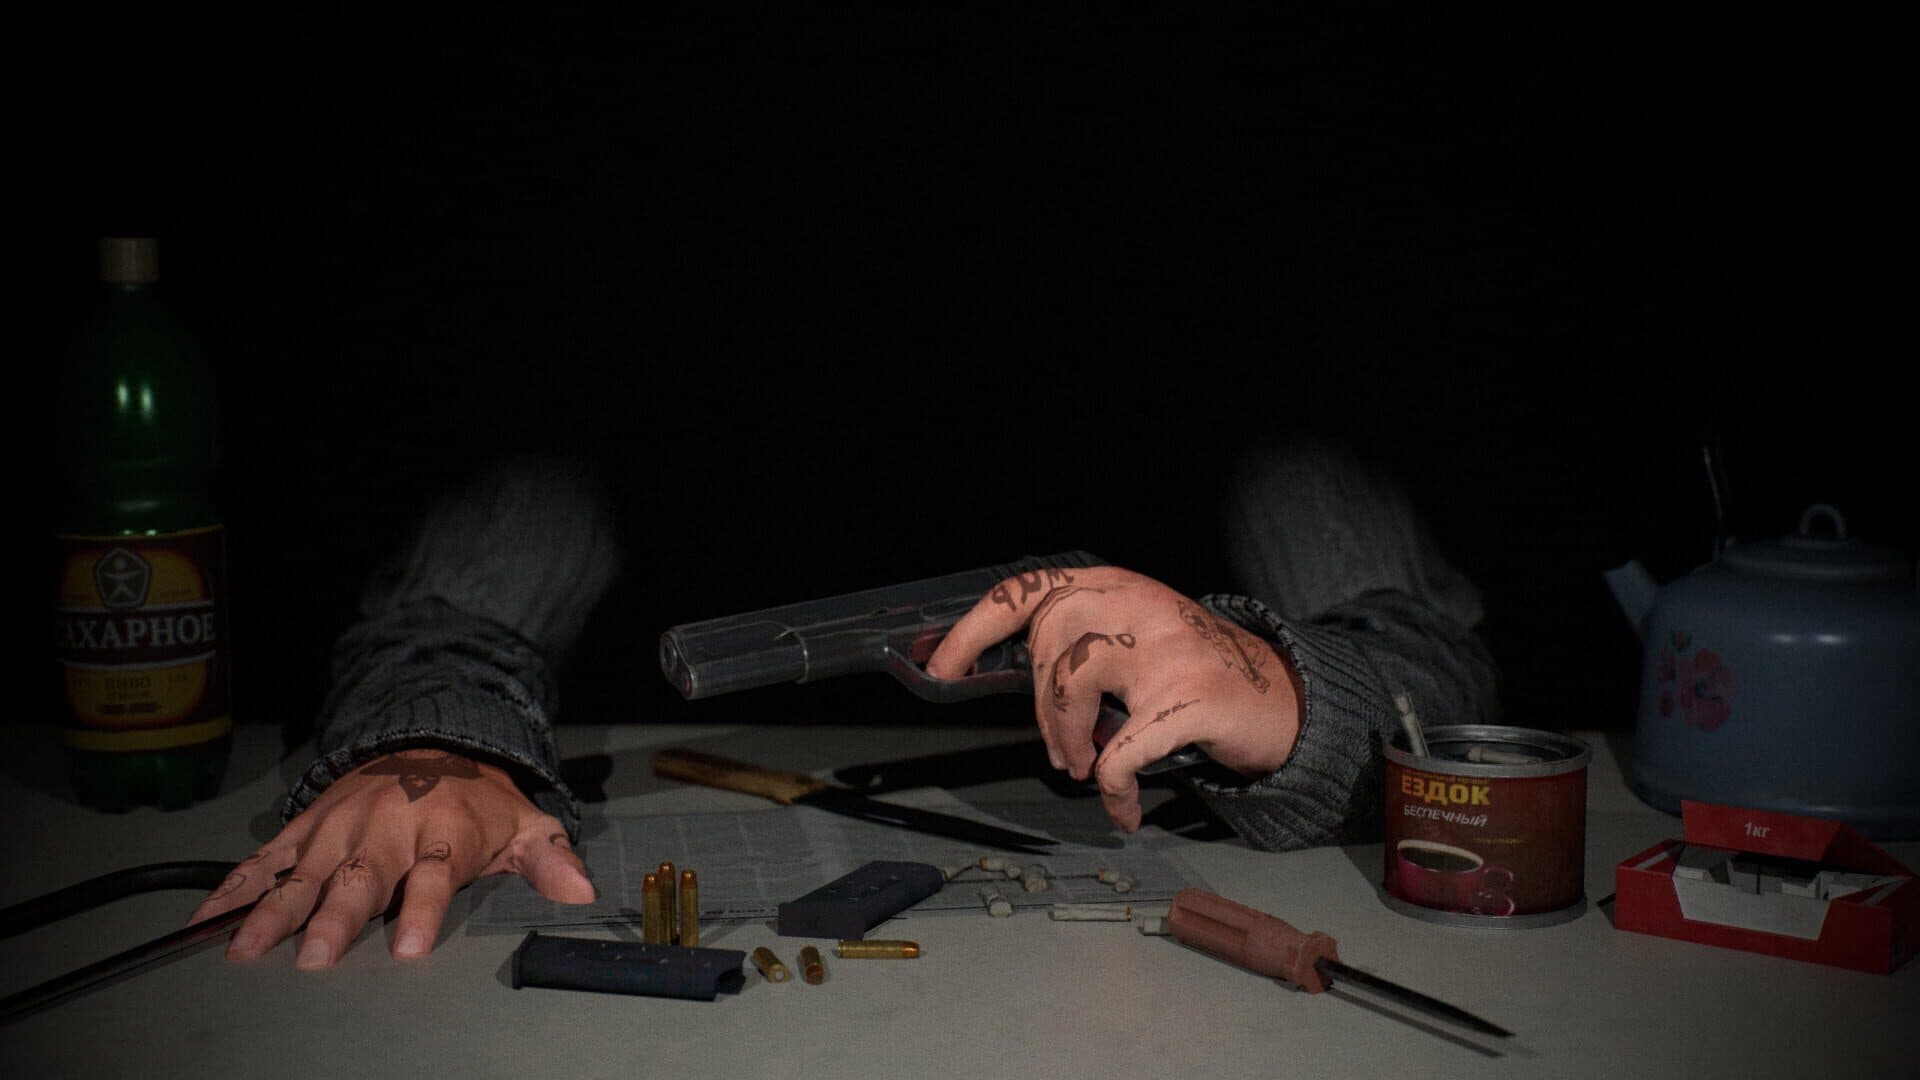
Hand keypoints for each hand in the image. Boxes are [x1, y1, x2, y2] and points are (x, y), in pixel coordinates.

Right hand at [188, 749, 593, 968]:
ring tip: (245, 946)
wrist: (430, 739)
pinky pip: (264, 860)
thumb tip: (584, 890)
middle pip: (361, 878)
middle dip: (337, 917)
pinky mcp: (307, 827)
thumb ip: (549, 860)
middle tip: (314, 955)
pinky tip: (206, 921)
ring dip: (275, 908)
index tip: (411, 947)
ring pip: (305, 872)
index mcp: (443, 831)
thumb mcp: (523, 823)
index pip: (435, 875)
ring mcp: (341, 827)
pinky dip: (234, 889)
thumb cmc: (476, 798)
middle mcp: (387, 828)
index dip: (423, 910)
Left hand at [927, 566, 1301, 831]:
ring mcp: (1166, 648)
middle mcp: (1137, 606)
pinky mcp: (1193, 698)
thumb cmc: (1195, 668)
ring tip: (1084, 765)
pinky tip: (1121, 806)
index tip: (939, 669)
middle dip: (1040, 710)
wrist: (1282, 694)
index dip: (971, 632)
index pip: (1023, 593)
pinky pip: (1123, 749)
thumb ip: (1077, 642)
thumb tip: (1007, 680)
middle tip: (1062, 751)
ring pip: (1073, 684)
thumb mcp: (1134, 632)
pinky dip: (1113, 787)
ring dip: (1066, 738)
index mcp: (1114, 587)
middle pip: (1046, 646)